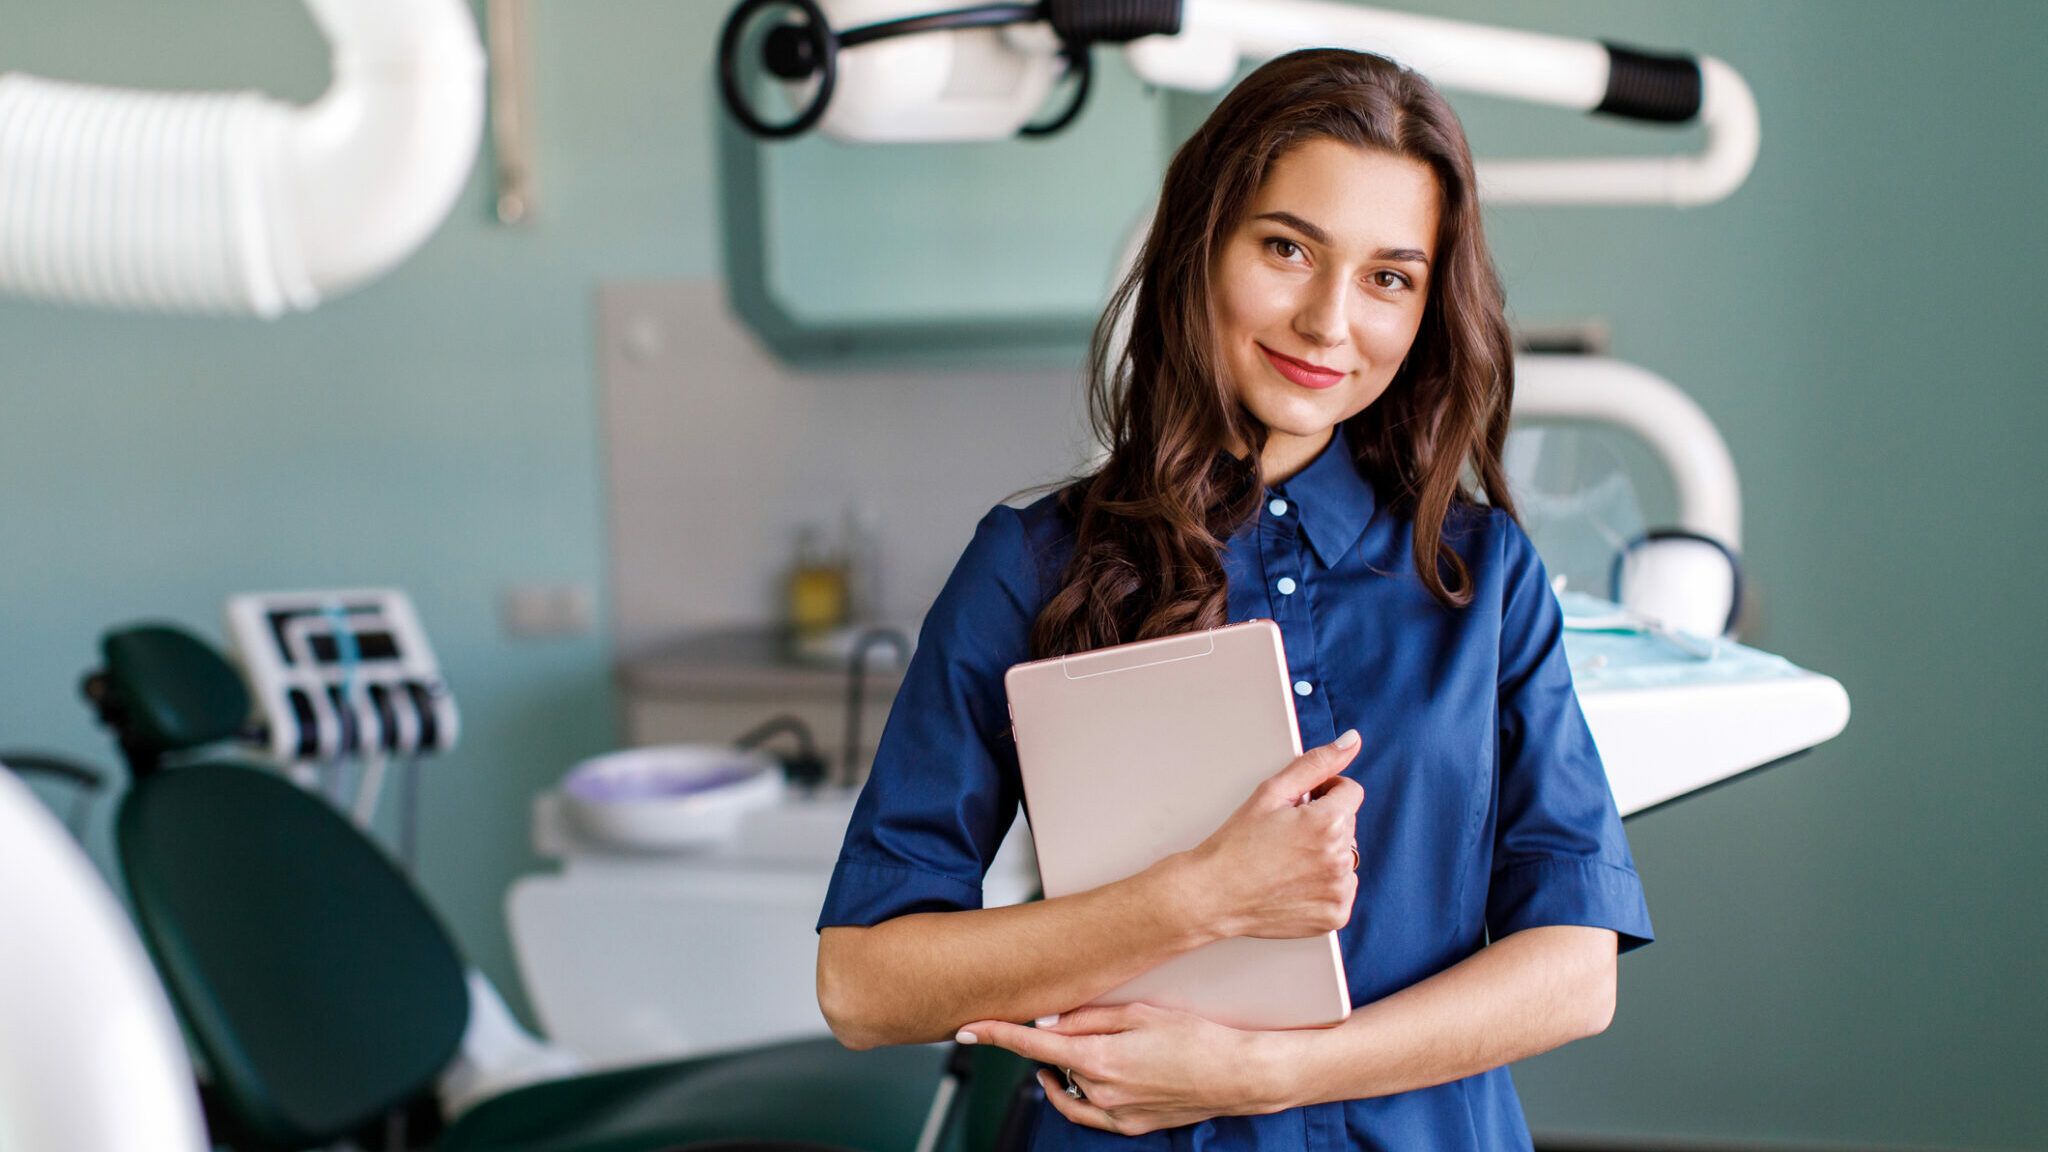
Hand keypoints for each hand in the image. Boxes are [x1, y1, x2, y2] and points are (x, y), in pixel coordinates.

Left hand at [957, 1004, 1280, 1135]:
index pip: (1032, 1047)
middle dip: (1054, 1045)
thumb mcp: (1140, 1013)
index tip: (968, 1028)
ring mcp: (1116, 1115)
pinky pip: (1091, 1111)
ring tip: (1088, 1047)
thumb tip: (1048, 1023)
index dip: (996, 1035)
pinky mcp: (1131, 1127)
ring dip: (1069, 1069)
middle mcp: (1102, 1093)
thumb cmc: (1198, 1037)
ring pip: (1072, 1088)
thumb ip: (1089, 1018)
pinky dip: (1083, 1092)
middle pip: (1054, 1065)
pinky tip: (1097, 1075)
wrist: (1240, 1076)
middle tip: (1072, 1023)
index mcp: (1099, 1060)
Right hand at [1173, 730, 1363, 939]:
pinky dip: (1323, 886)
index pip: (1350, 791)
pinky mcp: (1335, 915)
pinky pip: (1341, 889)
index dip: (1323, 793)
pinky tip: (1293, 883)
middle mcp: (1341, 858)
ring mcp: (1339, 890)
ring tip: (1286, 862)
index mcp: (1329, 822)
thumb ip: (1317, 763)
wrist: (1212, 894)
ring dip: (1325, 855)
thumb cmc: (1236, 843)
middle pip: (1347, 825)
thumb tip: (1352, 741)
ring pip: (1345, 858)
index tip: (1299, 806)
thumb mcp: (1272, 793)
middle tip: (1284, 836)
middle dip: (1323, 824)